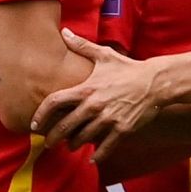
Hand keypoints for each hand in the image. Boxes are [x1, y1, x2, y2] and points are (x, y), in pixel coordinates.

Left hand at [33, 29, 165, 159]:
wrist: (155, 82)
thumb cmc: (128, 68)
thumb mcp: (104, 55)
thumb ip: (82, 46)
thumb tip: (65, 32)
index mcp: (86, 89)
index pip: (55, 102)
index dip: (41, 114)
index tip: (34, 124)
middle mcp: (94, 106)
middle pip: (64, 126)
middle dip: (53, 138)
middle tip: (48, 143)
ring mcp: (108, 119)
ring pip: (82, 139)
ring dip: (73, 145)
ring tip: (70, 146)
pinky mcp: (122, 130)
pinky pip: (105, 148)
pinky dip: (97, 156)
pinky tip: (92, 159)